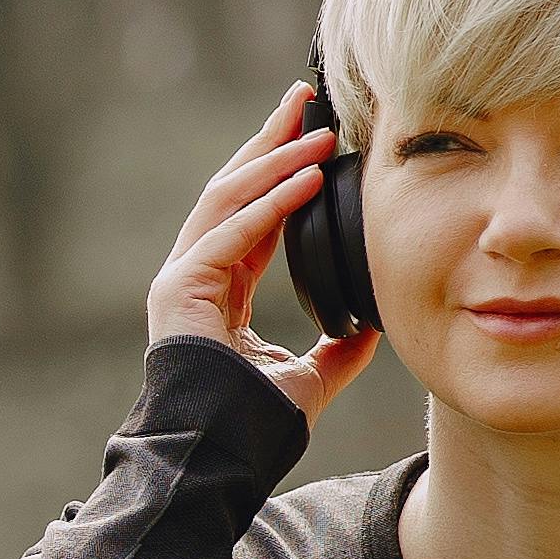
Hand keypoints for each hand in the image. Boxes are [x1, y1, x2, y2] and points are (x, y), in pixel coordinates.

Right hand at [148, 78, 382, 415]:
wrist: (220, 460)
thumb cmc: (253, 426)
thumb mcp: (310, 378)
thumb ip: (339, 351)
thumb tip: (378, 327)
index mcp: (219, 289)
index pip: (252, 214)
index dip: (283, 171)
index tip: (314, 134)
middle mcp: (194, 276)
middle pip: (233, 189)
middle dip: (269, 140)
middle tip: (304, 97)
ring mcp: (182, 281)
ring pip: (226, 199)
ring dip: (272, 158)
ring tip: (313, 128)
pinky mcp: (181, 291)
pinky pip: (228, 232)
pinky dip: (268, 203)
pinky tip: (304, 179)